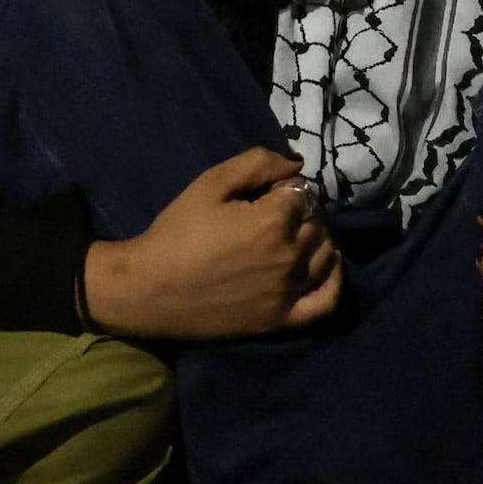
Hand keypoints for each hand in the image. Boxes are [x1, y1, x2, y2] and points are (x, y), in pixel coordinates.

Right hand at [80, 148, 343, 342]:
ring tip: (294, 234)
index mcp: (273, 221)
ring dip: (318, 237)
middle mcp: (289, 256)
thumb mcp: (209, 184)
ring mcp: (289, 291)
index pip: (302, 192)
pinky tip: (328, 264)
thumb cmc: (176, 233)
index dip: (284, 187)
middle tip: (275, 213)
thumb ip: (256, 164)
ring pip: (326, 254)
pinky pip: (326, 301)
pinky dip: (334, 280)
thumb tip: (296, 164)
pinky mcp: (282, 320)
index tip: (264, 193)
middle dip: (302, 210)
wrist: (148, 290)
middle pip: (317, 222)